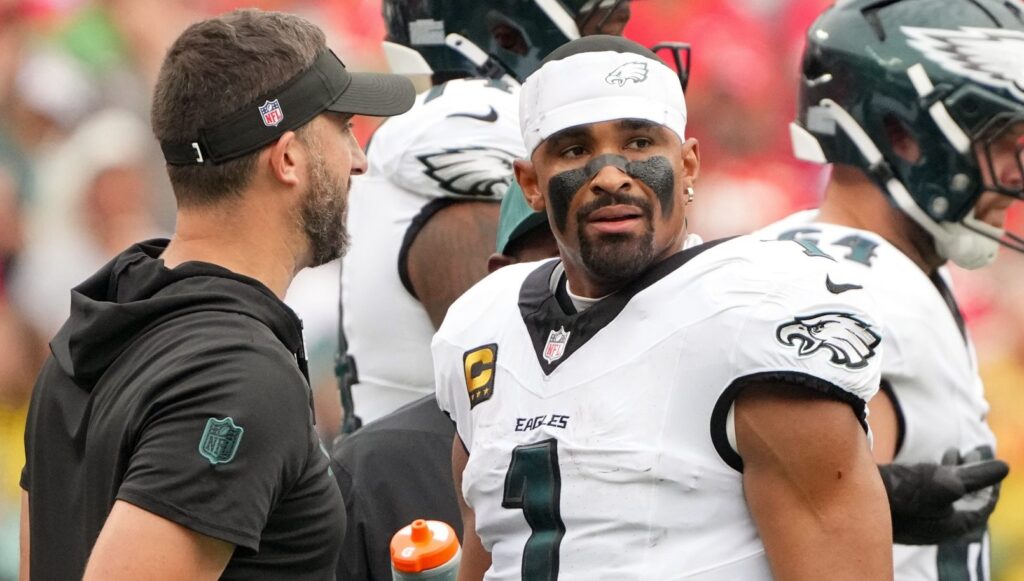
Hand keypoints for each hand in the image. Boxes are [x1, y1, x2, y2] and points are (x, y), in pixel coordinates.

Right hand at [879, 448, 1008, 544]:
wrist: (852, 495)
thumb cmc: (901, 492)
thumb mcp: (943, 482)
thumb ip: (975, 477)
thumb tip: (1005, 468)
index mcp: (950, 526)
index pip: (981, 507)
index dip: (990, 484)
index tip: (990, 461)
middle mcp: (934, 527)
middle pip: (963, 502)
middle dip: (971, 475)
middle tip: (971, 453)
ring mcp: (914, 519)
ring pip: (942, 496)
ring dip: (951, 473)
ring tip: (950, 451)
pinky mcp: (896, 509)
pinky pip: (922, 494)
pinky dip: (931, 477)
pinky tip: (922, 462)